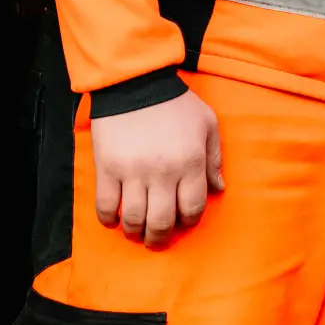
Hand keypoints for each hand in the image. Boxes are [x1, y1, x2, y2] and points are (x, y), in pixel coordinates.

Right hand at [90, 89, 224, 247]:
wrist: (137, 83)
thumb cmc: (177, 104)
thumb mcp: (207, 124)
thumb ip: (214, 159)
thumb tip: (219, 189)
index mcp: (190, 162)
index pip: (192, 208)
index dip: (189, 222)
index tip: (184, 223)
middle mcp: (163, 172)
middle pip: (162, 221)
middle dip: (161, 238)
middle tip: (158, 240)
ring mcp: (133, 172)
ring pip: (133, 219)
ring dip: (135, 233)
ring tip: (137, 233)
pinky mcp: (107, 169)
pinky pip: (105, 206)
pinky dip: (109, 220)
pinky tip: (114, 220)